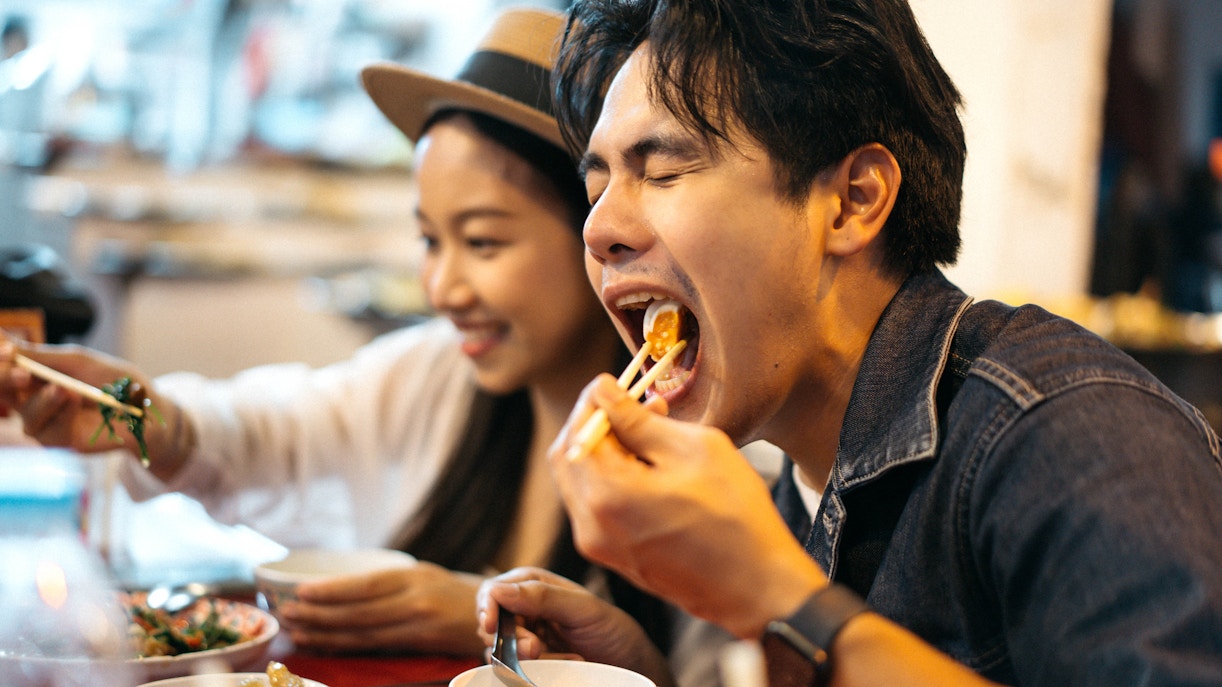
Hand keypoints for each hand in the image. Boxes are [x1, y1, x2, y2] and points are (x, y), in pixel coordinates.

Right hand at [0, 334, 185, 477]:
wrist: (144, 409)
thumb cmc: (115, 381)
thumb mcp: (79, 362)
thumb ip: (43, 357)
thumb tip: (6, 344)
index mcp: (36, 373)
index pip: (6, 367)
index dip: (2, 360)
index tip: (7, 350)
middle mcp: (33, 397)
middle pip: (4, 392)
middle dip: (6, 381)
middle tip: (22, 373)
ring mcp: (45, 421)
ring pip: (25, 415)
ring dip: (43, 401)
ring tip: (67, 390)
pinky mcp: (58, 440)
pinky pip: (47, 431)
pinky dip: (63, 414)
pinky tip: (78, 402)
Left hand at [279, 562, 486, 654]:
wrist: (500, 614)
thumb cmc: (454, 593)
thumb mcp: (424, 576)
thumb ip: (390, 583)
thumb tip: (340, 589)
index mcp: (413, 575)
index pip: (365, 584)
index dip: (331, 591)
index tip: (299, 592)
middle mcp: (416, 599)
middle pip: (358, 612)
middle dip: (318, 615)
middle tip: (285, 614)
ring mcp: (420, 624)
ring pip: (363, 633)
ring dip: (325, 634)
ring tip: (296, 631)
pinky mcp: (422, 645)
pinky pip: (377, 648)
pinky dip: (346, 647)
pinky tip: (324, 645)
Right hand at [476, 567, 673, 686]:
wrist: (627, 663)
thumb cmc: (609, 627)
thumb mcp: (581, 608)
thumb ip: (541, 596)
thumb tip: (499, 590)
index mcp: (532, 584)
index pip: (494, 591)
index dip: (488, 607)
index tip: (490, 625)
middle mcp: (523, 608)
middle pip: (491, 623)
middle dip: (511, 639)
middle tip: (537, 649)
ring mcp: (524, 636)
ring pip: (500, 649)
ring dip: (526, 658)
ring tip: (564, 657)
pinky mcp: (529, 661)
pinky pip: (514, 668)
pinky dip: (535, 670)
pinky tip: (565, 663)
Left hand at [550, 374, 827, 636]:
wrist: (756, 586)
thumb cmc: (736, 517)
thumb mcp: (694, 450)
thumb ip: (639, 420)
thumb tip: (603, 392)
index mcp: (608, 495)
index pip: (579, 431)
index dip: (593, 401)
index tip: (614, 383)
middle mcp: (591, 525)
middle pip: (568, 457)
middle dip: (594, 424)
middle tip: (630, 404)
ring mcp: (599, 546)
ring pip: (580, 481)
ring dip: (604, 450)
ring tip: (648, 431)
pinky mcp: (613, 556)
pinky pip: (595, 505)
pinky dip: (611, 477)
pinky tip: (648, 464)